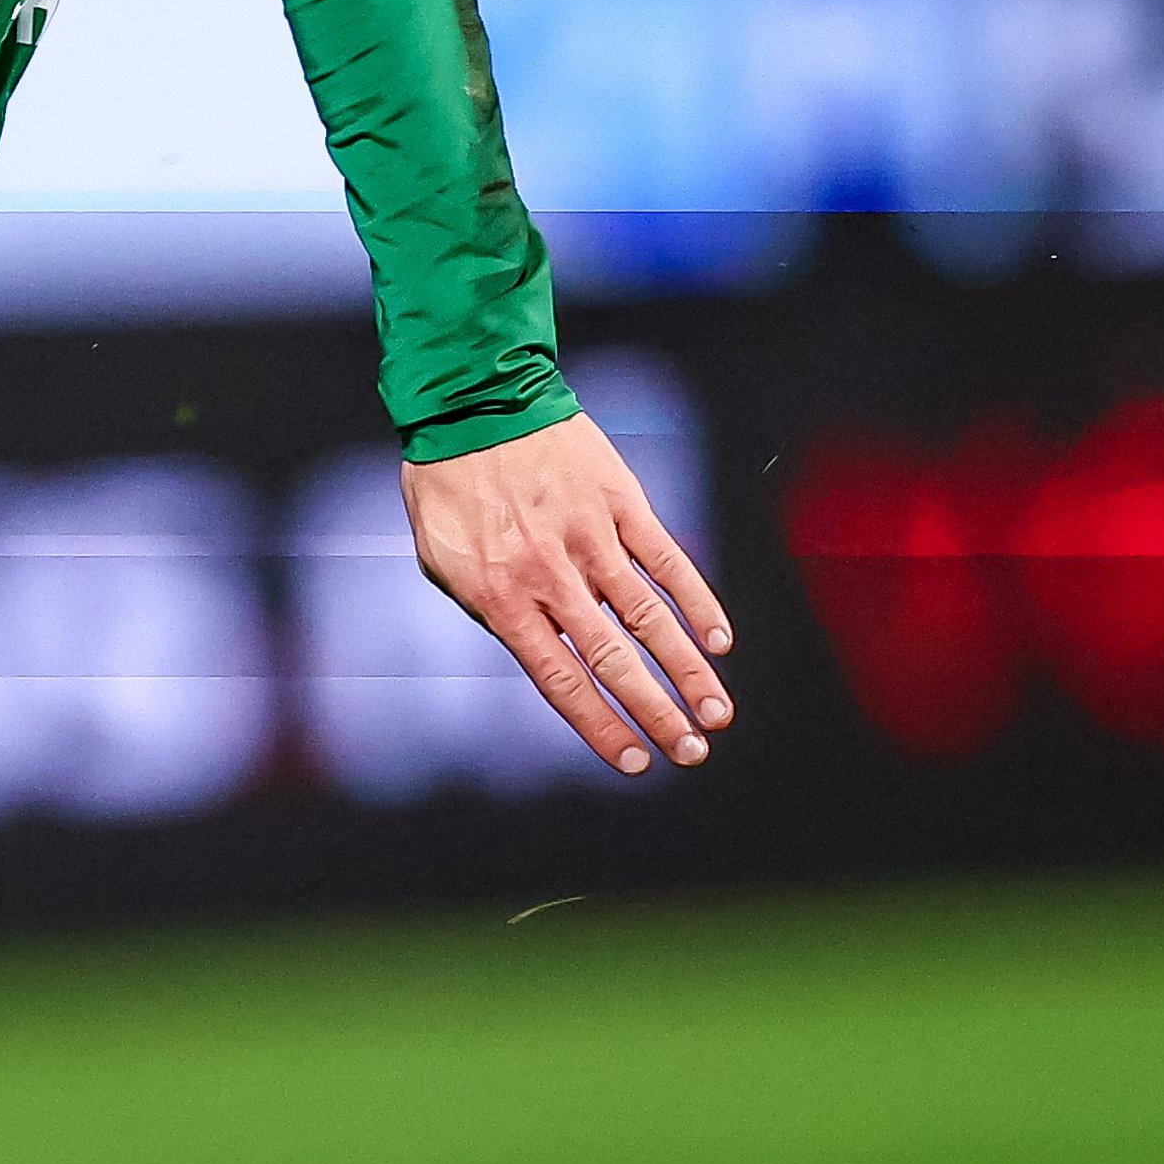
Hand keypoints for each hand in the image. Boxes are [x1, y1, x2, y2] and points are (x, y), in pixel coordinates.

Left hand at [400, 410, 736, 775]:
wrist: (472, 402)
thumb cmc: (448, 487)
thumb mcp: (442, 561)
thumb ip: (489, 610)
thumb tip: (537, 652)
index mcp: (500, 597)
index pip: (559, 680)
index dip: (600, 726)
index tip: (635, 761)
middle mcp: (549, 575)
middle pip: (613, 660)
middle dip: (657, 713)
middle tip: (693, 752)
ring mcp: (589, 538)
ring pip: (648, 618)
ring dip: (688, 670)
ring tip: (718, 713)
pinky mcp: (620, 503)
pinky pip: (666, 560)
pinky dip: (697, 602)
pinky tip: (720, 640)